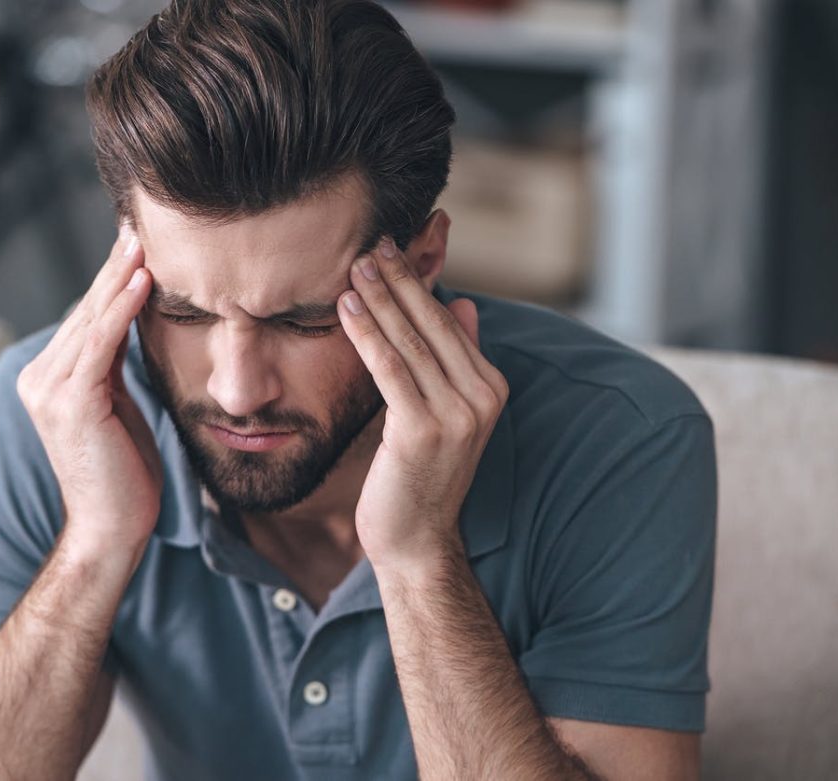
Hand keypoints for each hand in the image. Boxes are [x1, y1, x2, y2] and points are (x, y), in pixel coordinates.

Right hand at [16, 225, 160, 561]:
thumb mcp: (120, 406)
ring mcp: (50, 389)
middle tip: (140, 224)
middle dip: (115, 267)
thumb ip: (116, 367)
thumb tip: (136, 325)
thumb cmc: (125, 472)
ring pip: (92, 320)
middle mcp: (41, 378)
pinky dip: (121, 309)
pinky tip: (142, 280)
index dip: (112, 279)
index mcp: (50, 378)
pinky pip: (101, 344)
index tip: (136, 241)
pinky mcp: (71, 402)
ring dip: (120, 277)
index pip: (88, 318)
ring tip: (144, 239)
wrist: (112, 528)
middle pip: (88, 310)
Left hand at [337, 238, 508, 571]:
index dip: (418, 283)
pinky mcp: (423, 430)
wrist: (416, 540)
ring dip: (379, 298)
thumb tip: (462, 303)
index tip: (391, 248)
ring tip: (355, 264)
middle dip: (399, 280)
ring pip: (410, 341)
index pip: (449, 322)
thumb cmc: (422, 475)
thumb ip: (457, 358)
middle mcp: (481, 397)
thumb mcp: (446, 412)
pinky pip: (391, 369)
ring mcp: (457, 415)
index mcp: (490, 387)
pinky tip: (346, 308)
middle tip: (371, 242)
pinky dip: (367, 334)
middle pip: (432, 324)